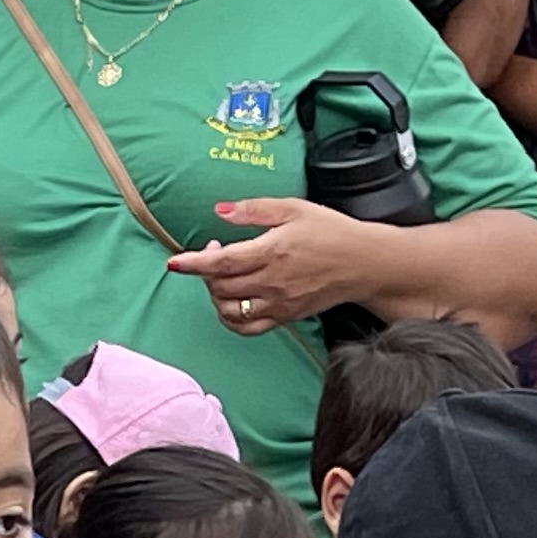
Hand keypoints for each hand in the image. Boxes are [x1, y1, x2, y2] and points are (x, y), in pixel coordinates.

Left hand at [165, 196, 378, 333]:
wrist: (361, 262)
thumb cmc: (329, 231)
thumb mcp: (292, 209)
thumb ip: (253, 210)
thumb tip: (220, 210)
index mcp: (272, 251)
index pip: (222, 262)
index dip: (194, 263)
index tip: (175, 263)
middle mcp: (272, 282)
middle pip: (221, 286)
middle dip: (206, 271)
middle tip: (213, 252)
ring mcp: (277, 303)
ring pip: (230, 310)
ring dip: (215, 295)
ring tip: (222, 276)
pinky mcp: (284, 317)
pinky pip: (247, 328)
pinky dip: (230, 319)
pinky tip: (230, 303)